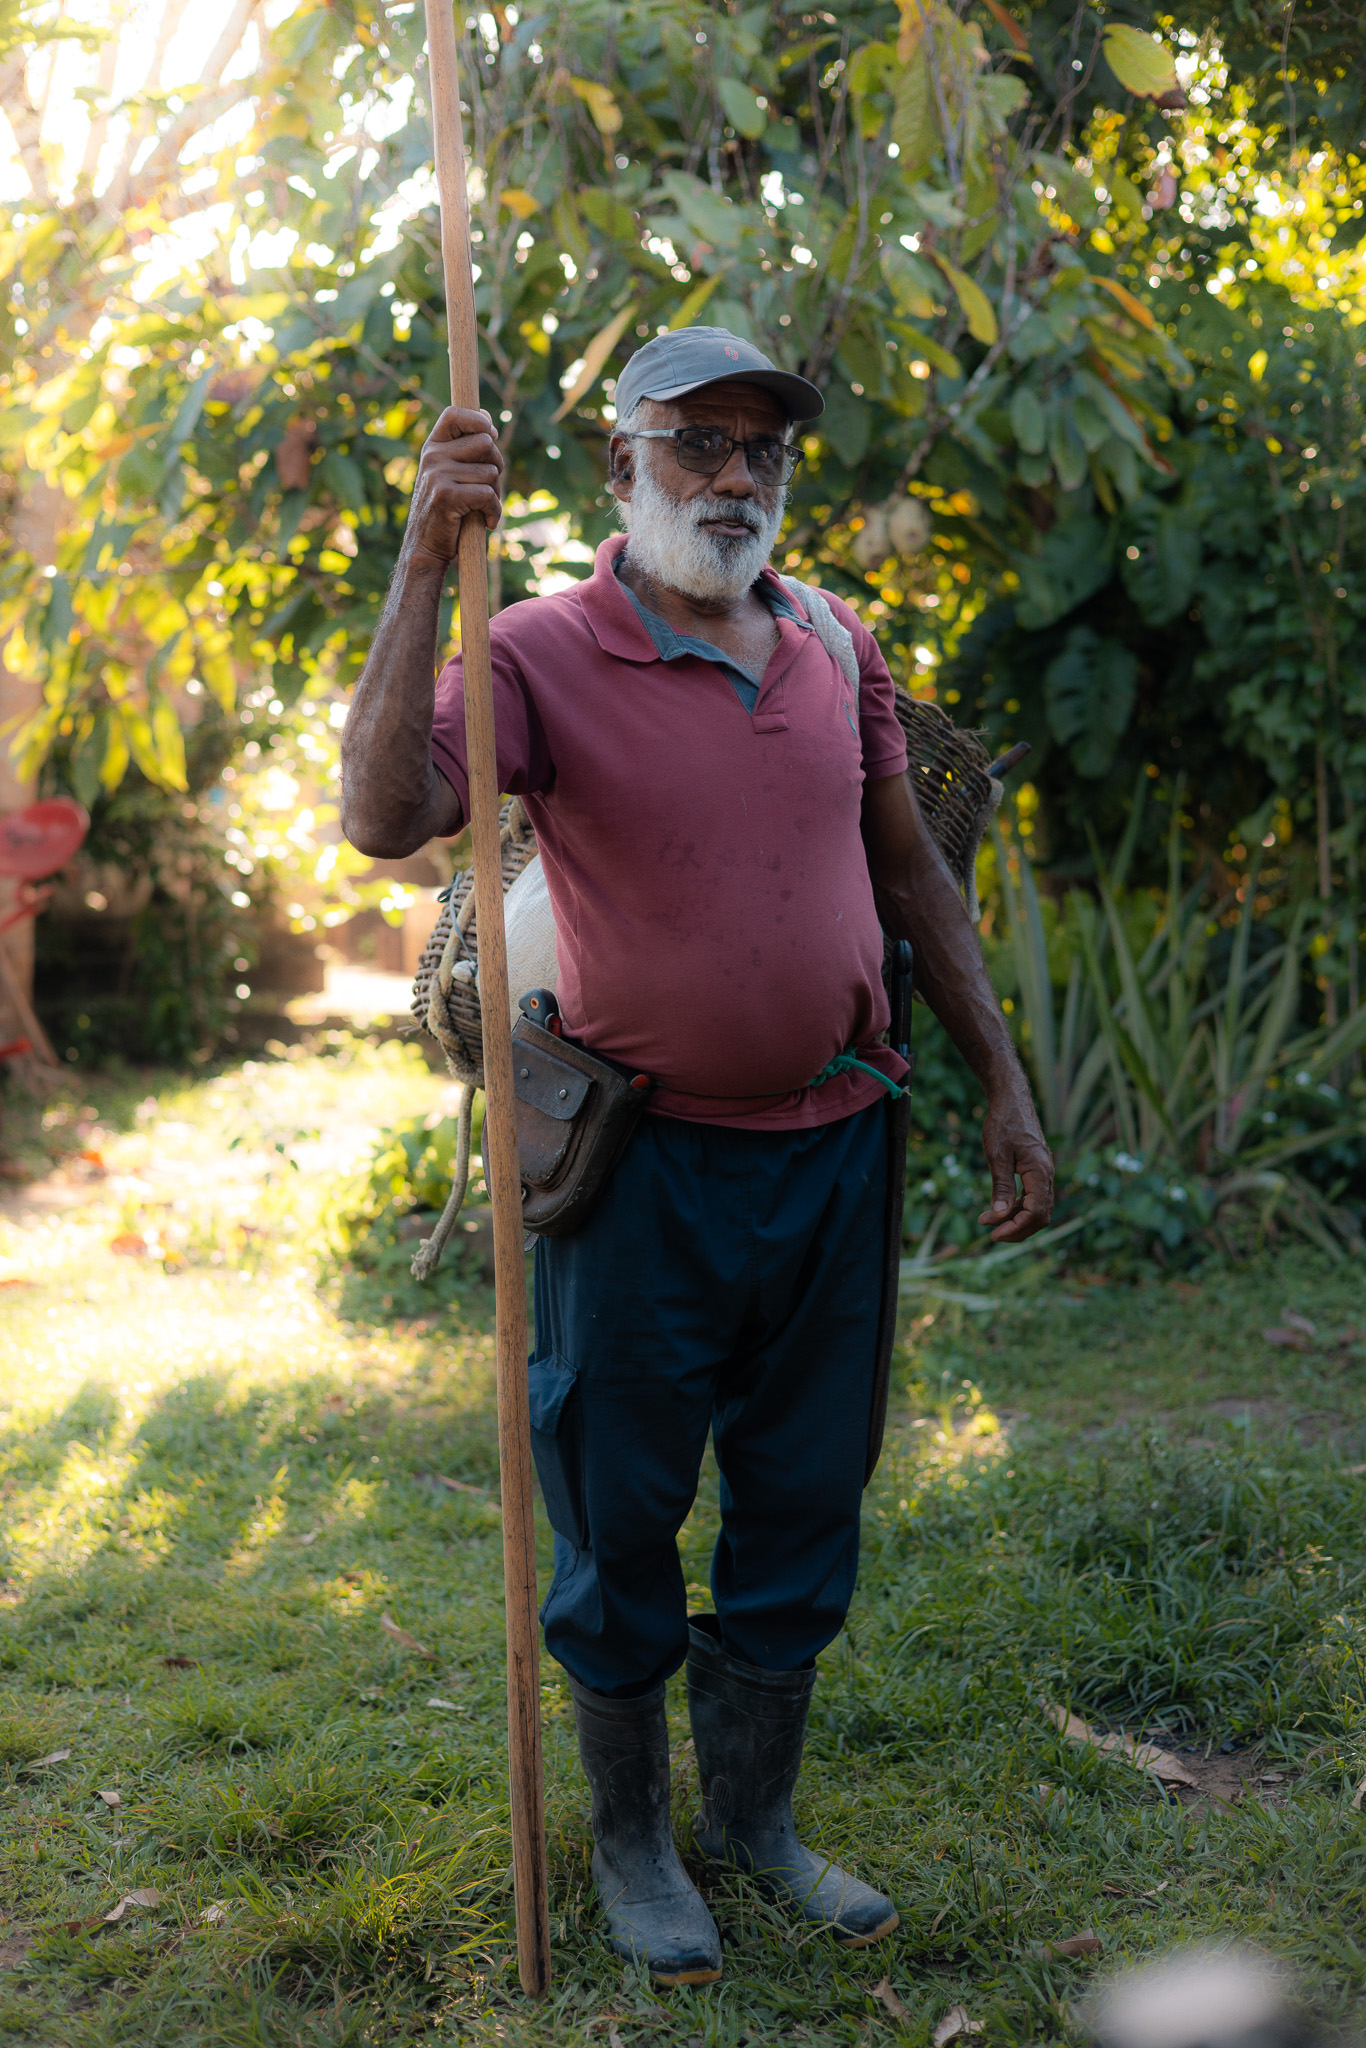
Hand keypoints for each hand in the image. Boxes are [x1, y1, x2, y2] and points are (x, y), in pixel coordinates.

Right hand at [406, 405, 504, 565]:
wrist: (425, 548)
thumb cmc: (446, 511)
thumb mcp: (452, 474)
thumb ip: (467, 448)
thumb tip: (489, 418)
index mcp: (432, 447)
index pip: (455, 414)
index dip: (478, 420)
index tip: (490, 435)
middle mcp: (432, 456)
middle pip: (486, 443)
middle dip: (496, 466)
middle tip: (487, 487)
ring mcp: (437, 475)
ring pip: (491, 472)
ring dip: (495, 494)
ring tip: (481, 508)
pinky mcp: (446, 496)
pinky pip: (488, 495)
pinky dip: (494, 512)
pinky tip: (487, 523)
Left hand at [977, 1083, 1053, 1242]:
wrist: (1011, 1100)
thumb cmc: (1003, 1124)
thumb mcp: (997, 1155)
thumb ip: (1001, 1186)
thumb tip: (998, 1215)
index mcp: (1040, 1172)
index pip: (1036, 1212)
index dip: (1016, 1227)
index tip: (993, 1234)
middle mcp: (1047, 1174)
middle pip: (1040, 1215)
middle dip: (1016, 1229)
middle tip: (991, 1234)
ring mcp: (1044, 1173)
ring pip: (1036, 1208)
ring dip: (1014, 1219)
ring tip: (986, 1221)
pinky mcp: (1037, 1170)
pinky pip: (1032, 1197)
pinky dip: (1016, 1207)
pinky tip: (997, 1208)